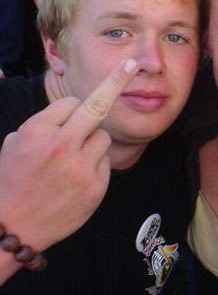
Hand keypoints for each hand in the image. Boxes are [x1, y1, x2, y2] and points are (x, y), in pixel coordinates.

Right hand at [0, 58, 138, 251]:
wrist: (11, 229)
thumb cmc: (11, 181)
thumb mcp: (13, 145)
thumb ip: (42, 124)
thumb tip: (70, 109)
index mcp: (37, 132)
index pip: (70, 102)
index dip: (70, 110)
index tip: (76, 109)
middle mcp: (61, 146)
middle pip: (98, 106)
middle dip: (116, 81)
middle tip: (130, 65)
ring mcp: (81, 168)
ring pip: (103, 138)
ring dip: (92, 144)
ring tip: (70, 165)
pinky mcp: (96, 187)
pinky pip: (105, 163)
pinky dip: (95, 167)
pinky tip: (75, 182)